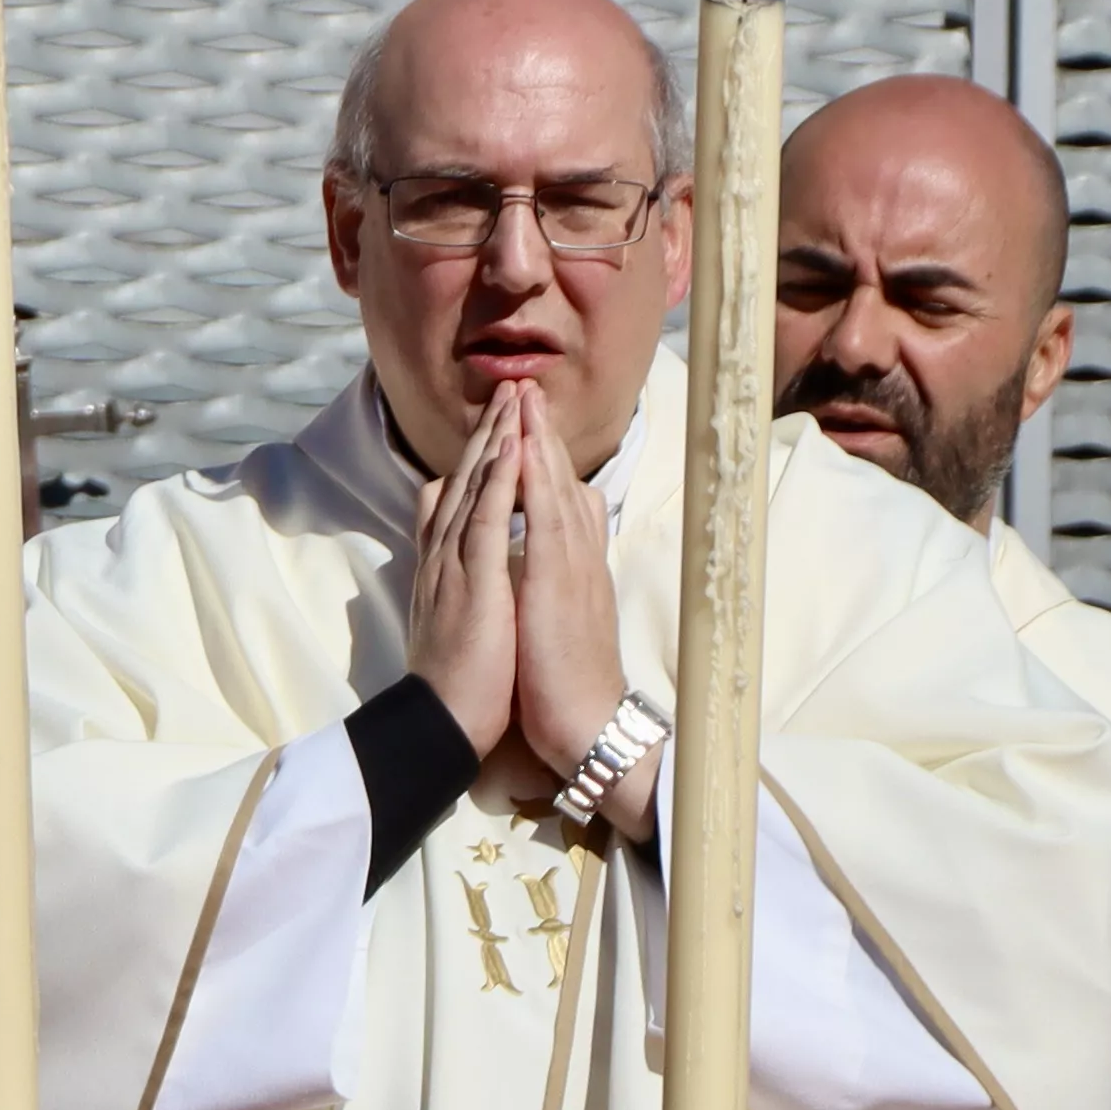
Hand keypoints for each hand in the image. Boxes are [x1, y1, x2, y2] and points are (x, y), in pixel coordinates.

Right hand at [404, 389, 527, 760]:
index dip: (480, 455)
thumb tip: (457, 543)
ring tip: (512, 396)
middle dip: (488, 430)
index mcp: (444, 564)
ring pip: (473, 486)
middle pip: (464, 477)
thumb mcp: (454, 615)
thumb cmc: (460, 680)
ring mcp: (454, 564)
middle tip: (508, 386)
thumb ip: (455, 573)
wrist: (444, 723)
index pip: (460, 496)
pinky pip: (487, 518)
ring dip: (494, 438)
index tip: (500, 419)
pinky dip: (498, 479)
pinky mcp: (472, 581)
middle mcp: (443, 555)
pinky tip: (512, 446)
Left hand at [491, 380, 651, 838]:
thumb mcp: (560, 615)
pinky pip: (546, 519)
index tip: (525, 418)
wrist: (586, 724)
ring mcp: (572, 565)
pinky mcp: (559, 583)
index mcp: (574, 563)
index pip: (558, 496)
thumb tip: (541, 552)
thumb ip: (553, 578)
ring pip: (555, 488)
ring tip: (524, 396)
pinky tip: (524, 451)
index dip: (542, 455)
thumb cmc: (567, 679)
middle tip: (525, 385)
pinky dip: (536, 480)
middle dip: (540, 431)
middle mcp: (578, 555)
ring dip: (539, 440)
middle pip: (559, 479)